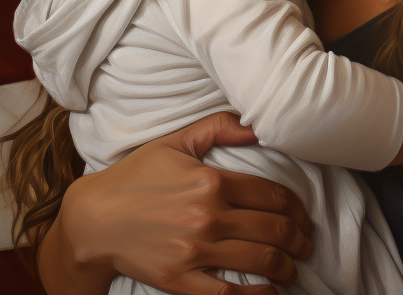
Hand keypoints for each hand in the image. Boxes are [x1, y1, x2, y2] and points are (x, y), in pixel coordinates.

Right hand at [43, 112, 311, 294]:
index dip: (295, 208)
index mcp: (211, 181)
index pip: (271, 195)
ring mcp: (194, 252)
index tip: (303, 215)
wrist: (95, 219)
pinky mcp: (180, 280)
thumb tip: (257, 125)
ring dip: (286, 266)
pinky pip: (229, 293)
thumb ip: (220, 128)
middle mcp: (207, 216)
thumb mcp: (177, 141)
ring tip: (295, 268)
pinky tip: (271, 292)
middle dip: (298, 238)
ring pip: (259, 260)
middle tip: (307, 243)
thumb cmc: (137, 176)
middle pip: (272, 229)